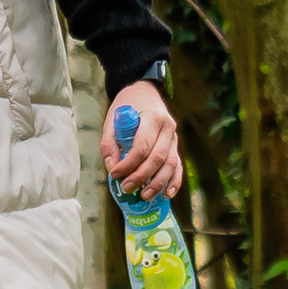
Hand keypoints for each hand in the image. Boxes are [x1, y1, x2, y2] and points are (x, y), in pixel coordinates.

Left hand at [101, 81, 182, 197]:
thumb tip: (112, 165)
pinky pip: (178, 166)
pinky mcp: (175, 147)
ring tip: (144, 196)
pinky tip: (167, 194)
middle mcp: (168, 128)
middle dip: (141, 176)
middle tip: (126, 188)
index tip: (115, 174)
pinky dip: (174, 181)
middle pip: (157, 158)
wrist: (145, 92)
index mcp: (153, 118)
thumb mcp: (113, 118)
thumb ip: (109, 142)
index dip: (128, 164)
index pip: (142, 146)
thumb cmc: (128, 106)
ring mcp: (174, 138)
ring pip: (170, 165)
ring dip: (158, 183)